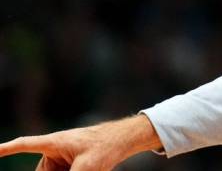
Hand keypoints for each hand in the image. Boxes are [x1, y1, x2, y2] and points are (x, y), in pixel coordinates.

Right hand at [0, 115, 161, 170]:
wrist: (123, 141)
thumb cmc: (105, 146)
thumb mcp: (87, 168)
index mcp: (54, 143)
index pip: (24, 145)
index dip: (7, 149)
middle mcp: (54, 149)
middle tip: (78, 168)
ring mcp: (61, 157)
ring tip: (87, 166)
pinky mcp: (69, 164)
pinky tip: (88, 168)